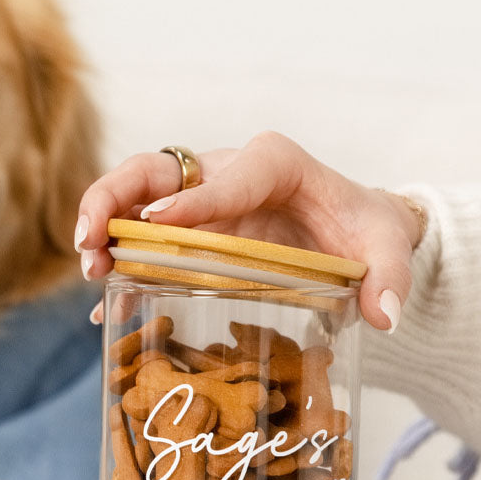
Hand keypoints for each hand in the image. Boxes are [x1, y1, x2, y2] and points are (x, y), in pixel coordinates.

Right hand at [75, 132, 423, 331]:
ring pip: (134, 201)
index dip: (190, 201)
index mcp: (273, 163)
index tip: (156, 224)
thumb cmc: (366, 228)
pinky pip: (141, 242)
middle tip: (91, 243)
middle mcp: (224, 173)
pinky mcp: (187, 232)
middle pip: (152, 172)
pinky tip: (105, 305)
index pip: (226, 178)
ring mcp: (199, 201)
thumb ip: (390, 276)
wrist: (354, 229)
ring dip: (103, 230)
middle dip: (112, 202)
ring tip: (90, 272)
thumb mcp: (387, 247)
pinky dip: (120, 269)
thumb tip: (383, 316)